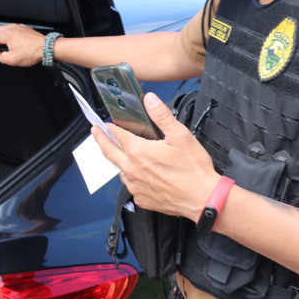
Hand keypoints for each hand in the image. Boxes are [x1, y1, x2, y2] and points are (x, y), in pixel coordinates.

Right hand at [0, 24, 44, 65]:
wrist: (46, 48)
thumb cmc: (33, 52)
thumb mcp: (13, 60)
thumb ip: (2, 58)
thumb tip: (1, 55)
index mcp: (7, 34)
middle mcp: (11, 28)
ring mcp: (17, 27)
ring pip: (0, 29)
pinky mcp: (22, 29)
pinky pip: (9, 29)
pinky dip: (3, 34)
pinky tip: (3, 38)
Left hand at [91, 92, 219, 221]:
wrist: (203, 198)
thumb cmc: (193, 169)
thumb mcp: (180, 136)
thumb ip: (161, 116)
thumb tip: (150, 99)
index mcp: (138, 152)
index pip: (118, 135)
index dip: (111, 128)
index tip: (106, 123)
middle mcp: (132, 170)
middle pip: (109, 152)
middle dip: (100, 140)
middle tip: (95, 132)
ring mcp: (135, 186)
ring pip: (120, 170)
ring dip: (120, 160)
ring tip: (123, 153)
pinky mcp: (141, 198)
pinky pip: (131, 185)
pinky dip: (133, 177)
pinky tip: (143, 174)